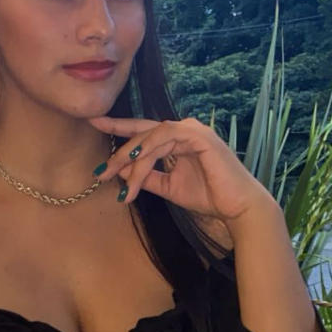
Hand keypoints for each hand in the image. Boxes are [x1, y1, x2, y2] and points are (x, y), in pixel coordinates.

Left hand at [90, 114, 275, 244]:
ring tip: (117, 178)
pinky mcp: (199, 136)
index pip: (145, 131)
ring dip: (132, 159)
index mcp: (179, 139)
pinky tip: (136, 166)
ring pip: (151, 137)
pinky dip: (148, 152)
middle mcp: (185, 129)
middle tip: (101, 171)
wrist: (237, 208)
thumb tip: (121, 172)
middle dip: (119, 151)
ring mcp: (193, 130)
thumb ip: (148, 177)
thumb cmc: (209, 197)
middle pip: (143, 133)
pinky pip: (165, 138)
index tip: (95, 123)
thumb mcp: (169, 187)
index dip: (119, 127)